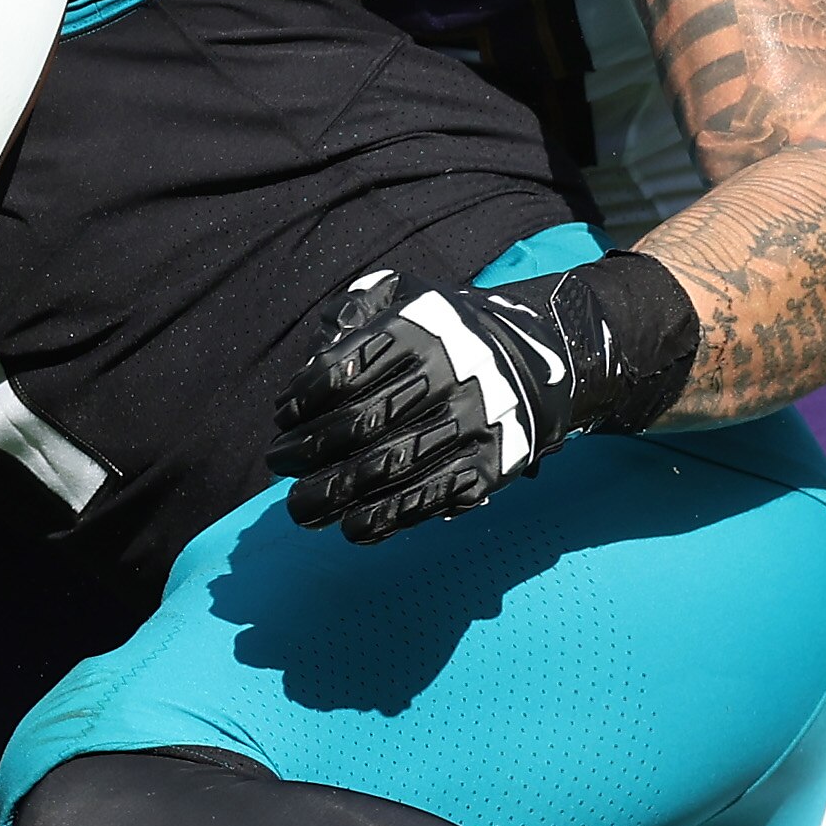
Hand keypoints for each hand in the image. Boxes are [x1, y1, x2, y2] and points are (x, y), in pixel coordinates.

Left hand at [268, 257, 697, 543]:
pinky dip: (386, 519)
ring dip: (336, 493)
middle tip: (279, 464)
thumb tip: (320, 344)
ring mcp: (471, 424)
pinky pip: (429, 498)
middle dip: (309, 449)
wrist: (547, 360)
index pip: (346, 370)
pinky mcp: (490, 466)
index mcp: (423, 332)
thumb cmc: (457, 332)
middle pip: (362, 422)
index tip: (283, 415)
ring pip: (390, 466)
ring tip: (300, 508)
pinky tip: (353, 527)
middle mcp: (449, 376)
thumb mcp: (416, 298)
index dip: (305, 398)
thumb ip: (365, 310)